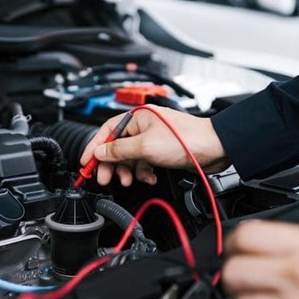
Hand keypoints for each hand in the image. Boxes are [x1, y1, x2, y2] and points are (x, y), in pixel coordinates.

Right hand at [79, 105, 227, 185]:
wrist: (214, 148)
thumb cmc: (185, 140)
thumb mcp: (145, 147)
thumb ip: (119, 150)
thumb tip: (99, 152)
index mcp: (137, 117)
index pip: (106, 131)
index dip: (94, 147)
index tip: (85, 162)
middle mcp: (143, 126)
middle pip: (116, 146)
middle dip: (111, 164)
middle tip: (104, 178)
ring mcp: (152, 139)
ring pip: (130, 157)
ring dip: (128, 171)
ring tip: (129, 180)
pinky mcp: (160, 150)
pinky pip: (143, 162)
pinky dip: (143, 172)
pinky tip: (148, 177)